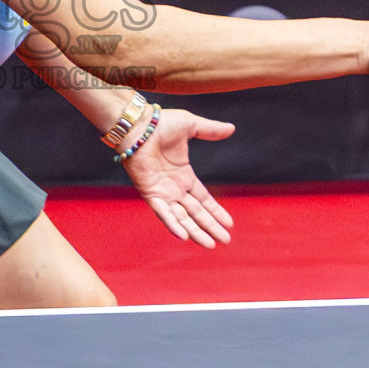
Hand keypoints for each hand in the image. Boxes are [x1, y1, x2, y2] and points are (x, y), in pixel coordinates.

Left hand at [122, 108, 235, 247]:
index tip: (229, 223)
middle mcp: (174, 188)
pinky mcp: (150, 193)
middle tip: (225, 240)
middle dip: (211, 227)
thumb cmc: (159, 123)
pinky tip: (184, 236)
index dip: (216, 211)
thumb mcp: (191, 125)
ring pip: (182, 217)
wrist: (138, 125)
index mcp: (183, 175)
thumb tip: (231, 128)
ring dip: (196, 231)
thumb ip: (210, 130)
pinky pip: (163, 212)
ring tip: (210, 244)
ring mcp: (162, 192)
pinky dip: (172, 224)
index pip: (203, 199)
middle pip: (196, 213)